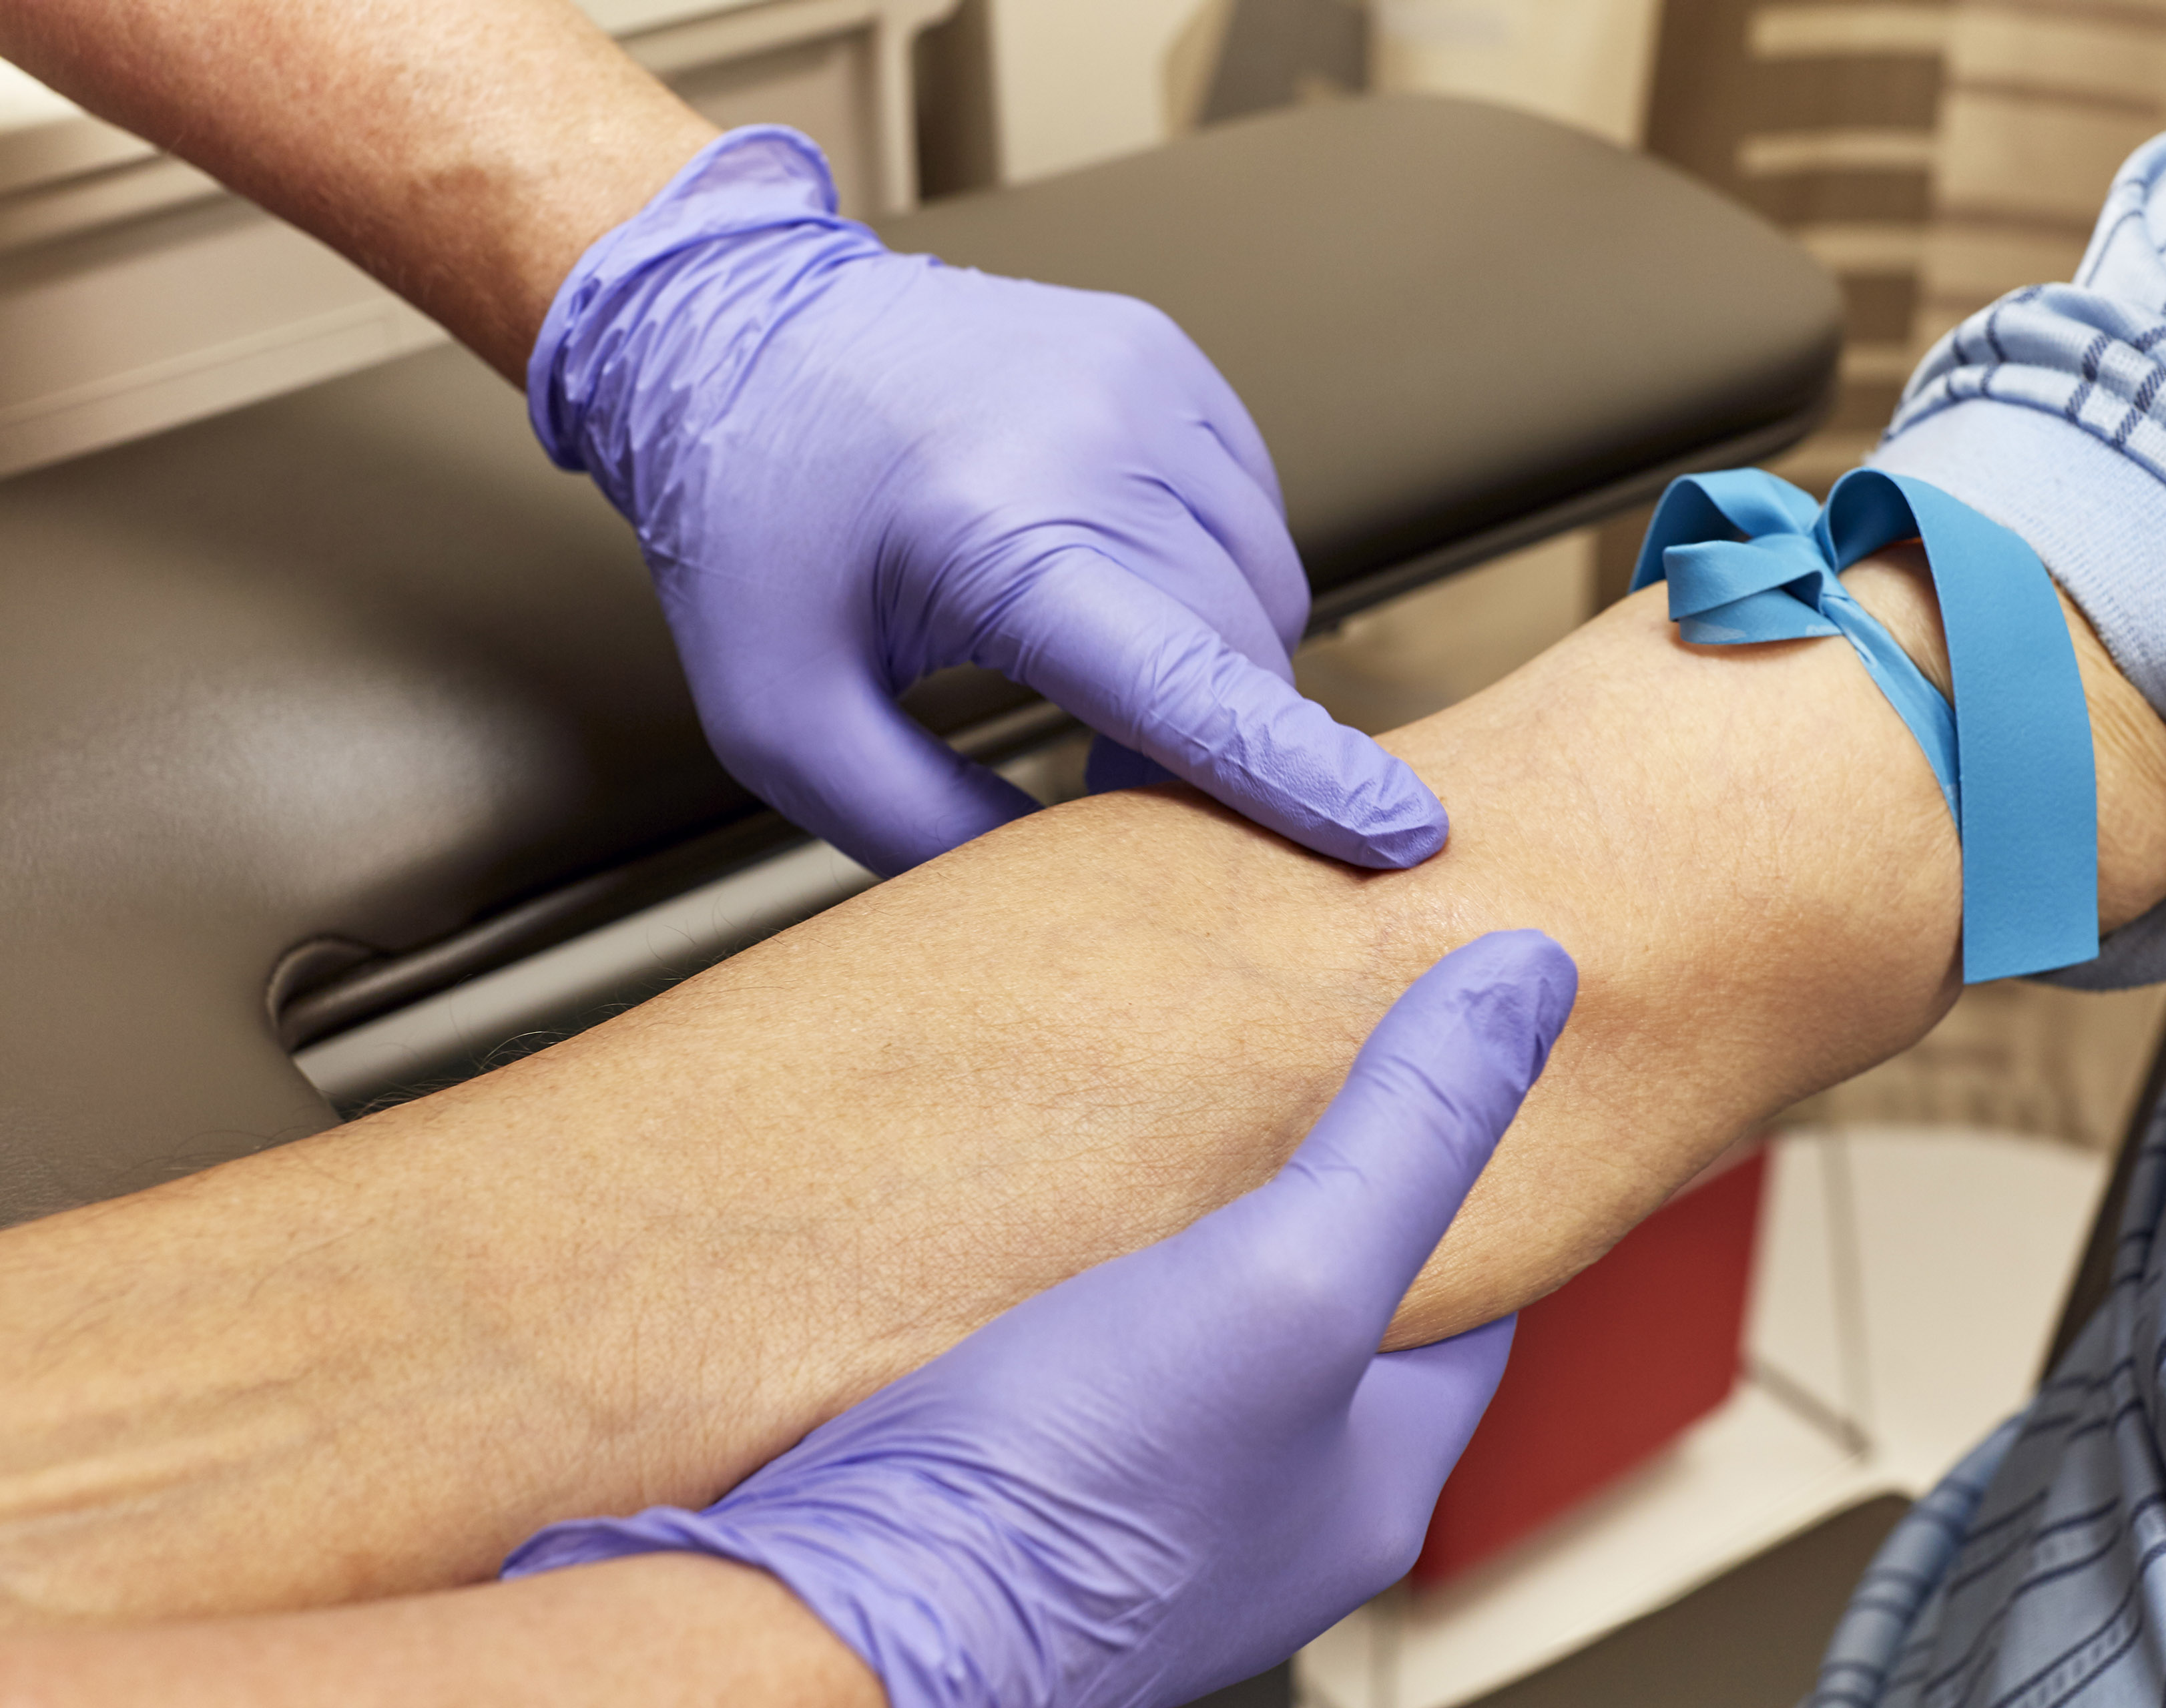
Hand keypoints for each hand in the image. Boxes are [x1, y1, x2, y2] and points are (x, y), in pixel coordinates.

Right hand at [505, 930, 1575, 1707]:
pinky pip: (1075, 1342)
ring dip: (1179, 1220)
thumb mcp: (1290, 1282)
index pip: (1472, 1297)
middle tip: (1287, 1056)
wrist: (833, 1619)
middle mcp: (1262, 1508)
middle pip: (1330, 1304)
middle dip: (1311, 1186)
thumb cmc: (1071, 1507)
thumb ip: (1408, 1139)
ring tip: (1160, 1103)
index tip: (1442, 1062)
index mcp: (1369, 1484)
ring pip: (1194, 1319)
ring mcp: (1135, 1501)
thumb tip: (1524, 988)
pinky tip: (1032, 1196)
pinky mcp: (1012, 1476)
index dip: (1464, 1169)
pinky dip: (1071, 1264)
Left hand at [530, 126, 1448, 876]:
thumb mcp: (786, 725)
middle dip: (1208, 743)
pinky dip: (1211, 575)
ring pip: (1264, 581)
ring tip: (1096, 673)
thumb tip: (1073, 891)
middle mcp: (1094, 432)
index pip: (1186, 676)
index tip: (1404, 839)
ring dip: (1217, 660)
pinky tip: (1118, 578)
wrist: (731, 328)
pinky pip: (1247, 511)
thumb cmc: (752, 538)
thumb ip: (925, 831)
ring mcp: (1143, 377)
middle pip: (1239, 646)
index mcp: (994, 531)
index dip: (1297, 773)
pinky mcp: (1164, 354)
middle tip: (1103, 781)